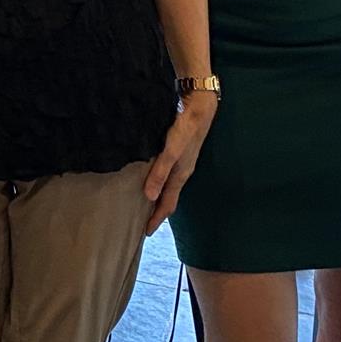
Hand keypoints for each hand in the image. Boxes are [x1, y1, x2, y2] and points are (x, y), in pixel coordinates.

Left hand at [144, 94, 216, 234]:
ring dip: (156, 197)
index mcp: (180, 176)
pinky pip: (166, 174)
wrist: (199, 109)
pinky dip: (157, 182)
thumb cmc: (185, 130)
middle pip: (168, 199)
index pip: (167, 205)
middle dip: (156, 212)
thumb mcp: (171, 152)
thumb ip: (160, 173)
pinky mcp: (177, 153)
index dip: (157, 219)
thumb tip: (150, 197)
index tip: (146, 232)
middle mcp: (181, 173)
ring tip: (142, 204)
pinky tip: (148, 178)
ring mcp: (181, 164)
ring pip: (167, 187)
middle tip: (141, 222)